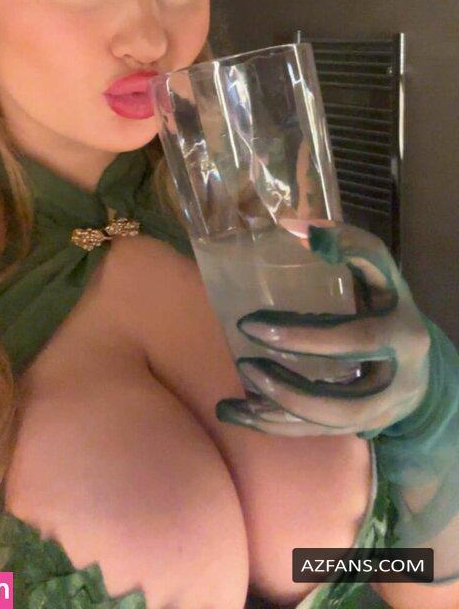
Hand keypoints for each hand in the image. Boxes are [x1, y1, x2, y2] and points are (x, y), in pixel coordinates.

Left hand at [216, 223, 431, 437]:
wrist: (421, 365)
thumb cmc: (388, 306)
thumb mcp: (380, 274)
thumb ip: (350, 247)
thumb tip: (293, 227)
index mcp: (402, 336)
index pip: (356, 340)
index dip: (304, 336)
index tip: (252, 320)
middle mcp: (396, 382)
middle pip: (342, 400)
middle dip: (290, 384)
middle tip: (246, 349)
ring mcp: (380, 412)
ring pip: (327, 425)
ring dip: (279, 407)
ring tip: (240, 383)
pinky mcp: (360, 427)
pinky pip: (316, 434)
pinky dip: (276, 425)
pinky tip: (241, 411)